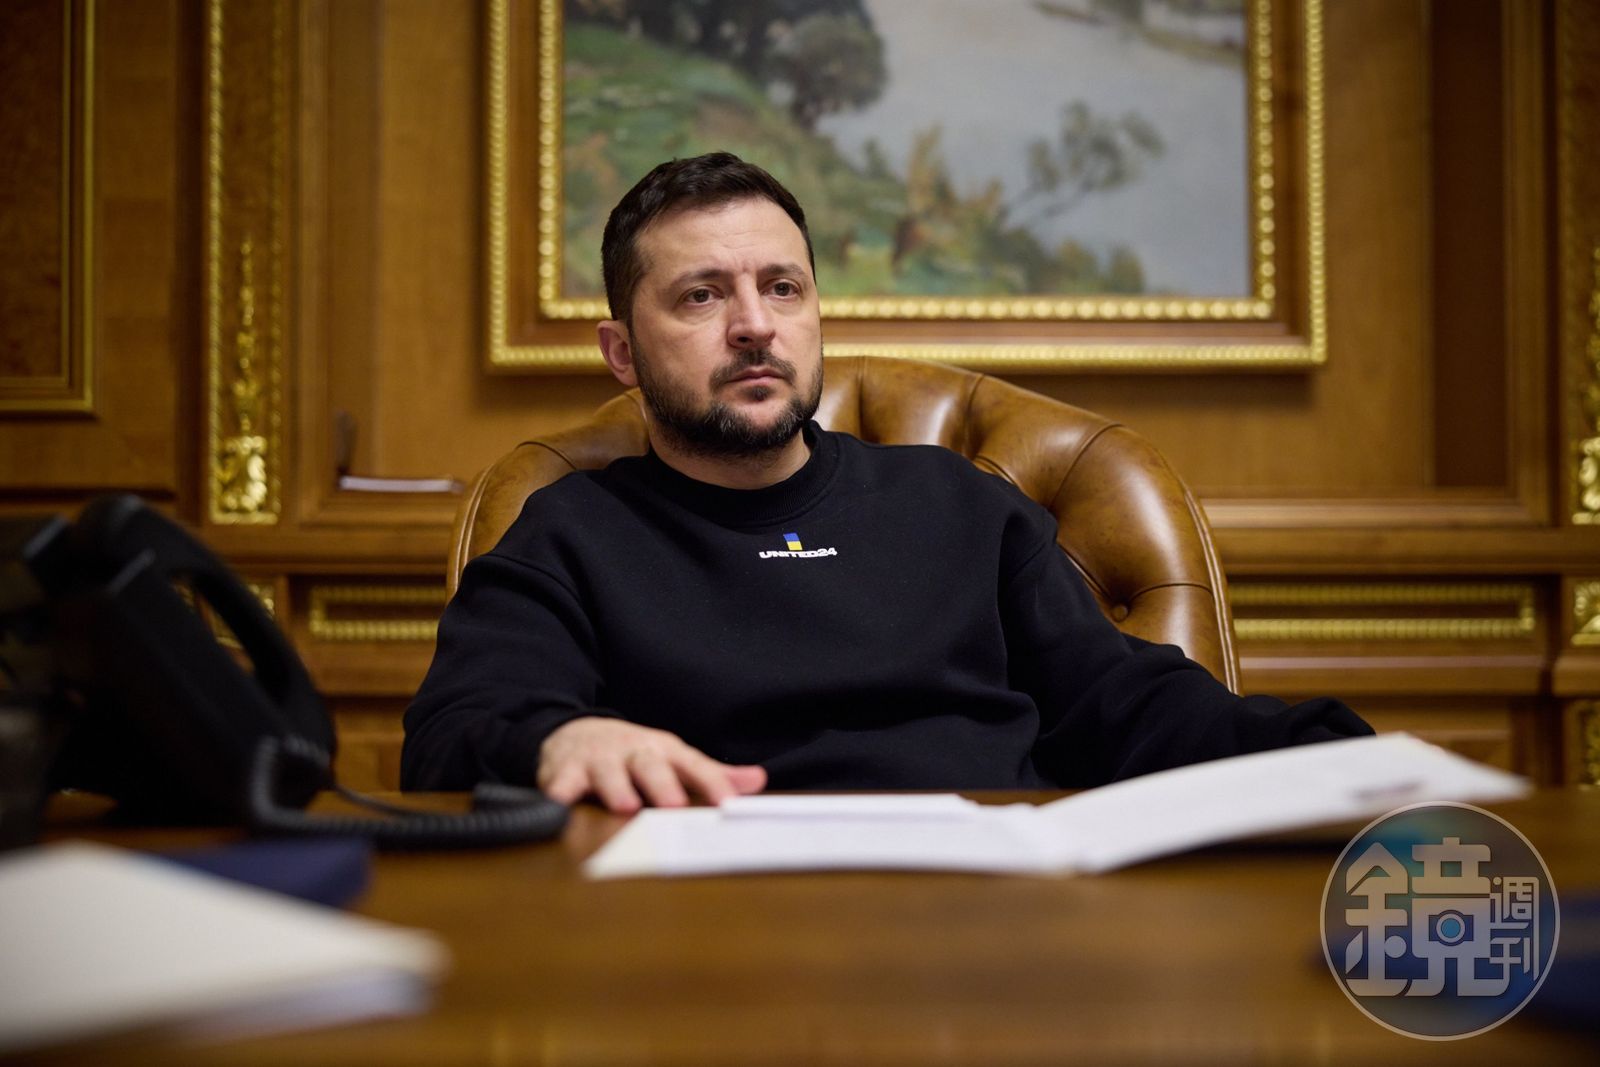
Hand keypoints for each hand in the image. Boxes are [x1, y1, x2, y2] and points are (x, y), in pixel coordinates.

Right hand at [537, 718, 766, 813]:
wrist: (576, 733)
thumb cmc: (633, 755)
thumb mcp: (672, 759)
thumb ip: (711, 775)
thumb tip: (757, 780)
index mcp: (663, 751)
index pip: (693, 766)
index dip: (712, 782)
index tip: (728, 803)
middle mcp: (631, 752)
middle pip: (649, 764)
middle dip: (661, 784)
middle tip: (674, 805)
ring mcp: (597, 760)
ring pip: (606, 772)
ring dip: (615, 788)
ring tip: (625, 806)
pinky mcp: (563, 771)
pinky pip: (560, 784)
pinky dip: (558, 794)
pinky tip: (560, 807)